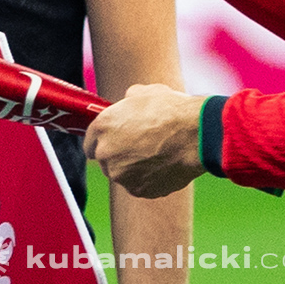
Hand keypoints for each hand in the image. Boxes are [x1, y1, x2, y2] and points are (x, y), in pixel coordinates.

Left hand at [84, 84, 205, 198]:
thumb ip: (126, 102)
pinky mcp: (139, 190)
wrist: (195, 135)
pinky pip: (139, 185)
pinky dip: (149, 178)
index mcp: (102, 128)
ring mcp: (122, 176)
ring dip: (133, 167)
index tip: (115, 139)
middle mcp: (106, 154)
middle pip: (105, 160)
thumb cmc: (170, 110)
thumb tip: (128, 103)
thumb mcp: (143, 92)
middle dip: (119, 154)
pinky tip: (164, 164)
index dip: (103, 140)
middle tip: (140, 144)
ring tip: (156, 154)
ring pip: (123, 174)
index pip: (89, 143)